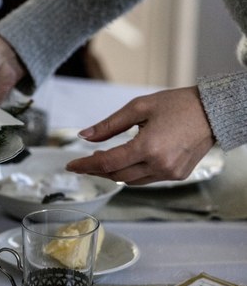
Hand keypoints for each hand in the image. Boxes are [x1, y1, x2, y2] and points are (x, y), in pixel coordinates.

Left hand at [65, 86, 214, 184]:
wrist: (213, 111)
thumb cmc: (177, 104)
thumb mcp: (139, 108)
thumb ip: (109, 125)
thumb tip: (84, 136)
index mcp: (149, 147)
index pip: (107, 162)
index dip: (85, 165)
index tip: (70, 165)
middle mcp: (160, 165)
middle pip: (116, 175)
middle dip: (96, 169)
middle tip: (84, 160)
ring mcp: (170, 173)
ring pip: (130, 181)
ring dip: (113, 172)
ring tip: (102, 158)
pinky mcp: (178, 176)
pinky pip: (146, 180)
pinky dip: (132, 173)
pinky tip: (125, 161)